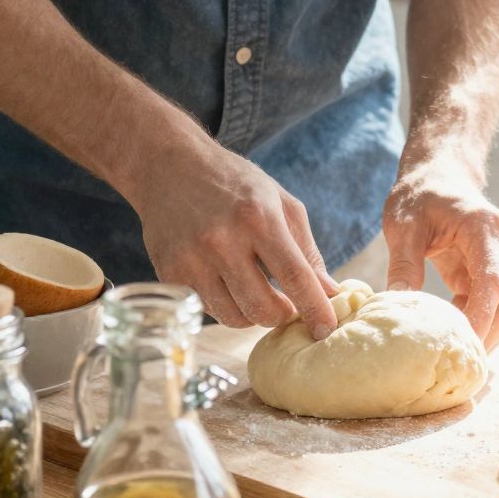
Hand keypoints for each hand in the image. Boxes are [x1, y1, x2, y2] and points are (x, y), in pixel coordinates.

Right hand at [129, 133, 336, 337]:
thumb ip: (306, 249)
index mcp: (258, 218)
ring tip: (257, 291)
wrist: (170, 166)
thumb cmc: (234, 183)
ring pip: (234, 317)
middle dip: (282, 316)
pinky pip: (208, 309)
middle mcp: (222, 240)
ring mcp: (191, 259)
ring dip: (253, 314)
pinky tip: (227, 282)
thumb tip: (329, 292)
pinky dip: (225, 305)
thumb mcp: (280, 202)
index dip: (315, 308)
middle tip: (287, 306)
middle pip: (262, 308)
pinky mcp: (169, 274)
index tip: (327, 330)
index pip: (294, 276)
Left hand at [382, 156, 498, 347]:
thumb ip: (403, 264)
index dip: (480, 318)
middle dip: (487, 336)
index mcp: (485, 228)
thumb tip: (396, 306)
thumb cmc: (420, 195)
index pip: (492, 282)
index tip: (461, 346)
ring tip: (452, 358)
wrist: (440, 174)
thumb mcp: (403, 225)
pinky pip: (495, 304)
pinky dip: (478, 323)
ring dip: (485, 333)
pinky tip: (451, 334)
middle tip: (456, 367)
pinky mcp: (498, 270)